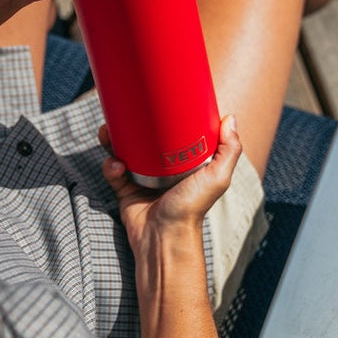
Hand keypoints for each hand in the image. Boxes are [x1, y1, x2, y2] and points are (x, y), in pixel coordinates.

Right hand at [101, 115, 241, 255]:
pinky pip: (114, 171)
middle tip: (121, 112)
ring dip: (113, 139)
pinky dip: (110, 166)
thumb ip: (229, 151)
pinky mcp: (126, 189)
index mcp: (185, 162)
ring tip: (107, 132)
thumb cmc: (192, 210)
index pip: (176, 132)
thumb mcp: (217, 178)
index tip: (157, 98)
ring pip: (125, 150)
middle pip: (145, 137)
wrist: (163, 238)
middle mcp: (164, 168)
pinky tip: (114, 164)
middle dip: (131, 123)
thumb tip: (230, 118)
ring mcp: (143, 178)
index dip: (167, 115)